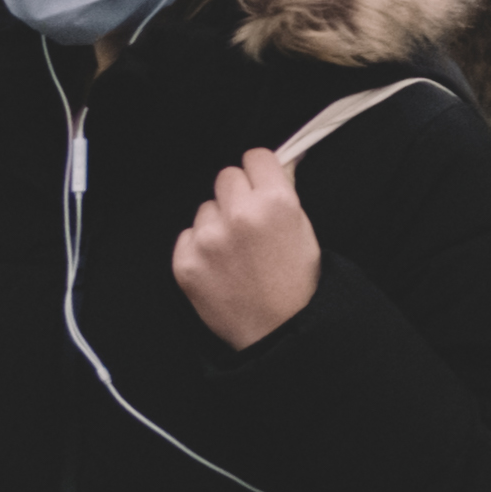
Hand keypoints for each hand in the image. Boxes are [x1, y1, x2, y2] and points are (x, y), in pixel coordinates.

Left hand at [170, 146, 322, 350]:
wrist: (279, 334)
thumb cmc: (298, 284)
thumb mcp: (305, 230)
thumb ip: (283, 194)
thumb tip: (273, 164)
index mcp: (277, 202)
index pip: (255, 157)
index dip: (259, 171)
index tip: (260, 184)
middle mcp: (240, 215)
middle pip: (227, 177)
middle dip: (237, 195)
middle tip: (249, 223)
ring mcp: (209, 239)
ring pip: (205, 208)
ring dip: (217, 223)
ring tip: (236, 252)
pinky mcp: (185, 262)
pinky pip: (187, 236)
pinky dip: (200, 248)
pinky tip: (220, 268)